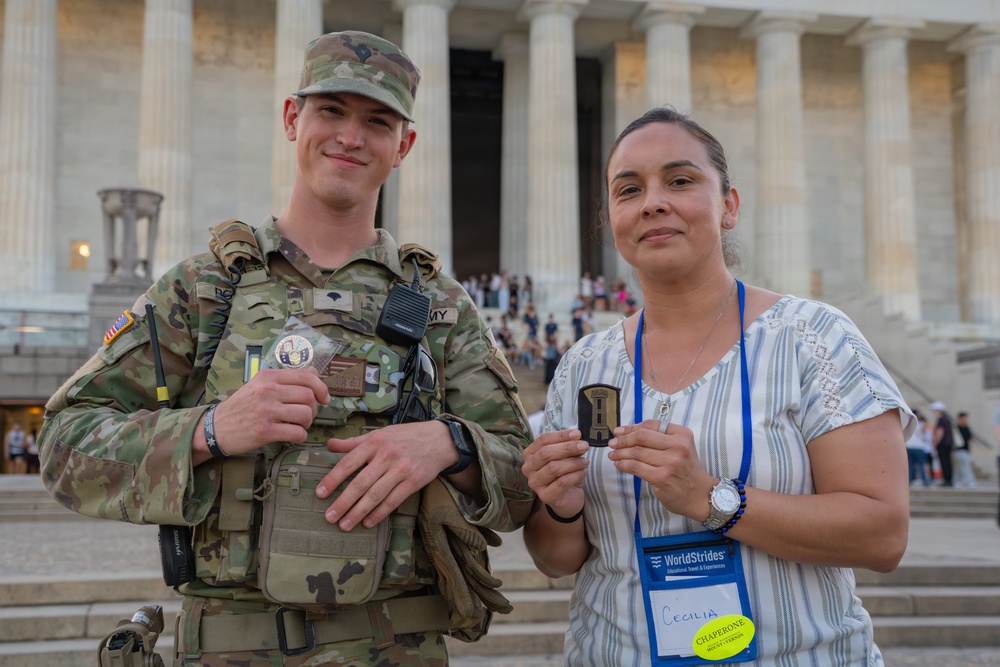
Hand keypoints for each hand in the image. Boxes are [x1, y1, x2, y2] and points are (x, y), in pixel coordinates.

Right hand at [209, 367, 329, 456]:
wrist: (215, 428)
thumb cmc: (241, 406)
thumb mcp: (259, 384)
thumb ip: (286, 378)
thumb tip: (314, 372)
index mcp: (268, 376)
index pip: (306, 375)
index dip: (321, 387)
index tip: (324, 398)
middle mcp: (268, 390)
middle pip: (309, 396)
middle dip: (314, 409)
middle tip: (305, 416)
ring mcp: (266, 410)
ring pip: (306, 414)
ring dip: (307, 423)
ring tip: (297, 425)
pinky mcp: (265, 431)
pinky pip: (298, 433)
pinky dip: (300, 436)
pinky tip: (292, 435)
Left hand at [317, 420, 457, 530]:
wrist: (439, 440)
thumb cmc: (405, 436)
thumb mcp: (380, 434)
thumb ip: (354, 442)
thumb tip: (329, 445)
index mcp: (375, 442)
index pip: (349, 462)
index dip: (332, 479)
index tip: (320, 494)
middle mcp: (387, 455)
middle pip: (360, 482)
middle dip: (343, 502)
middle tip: (329, 517)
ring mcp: (401, 470)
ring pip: (376, 495)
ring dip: (359, 512)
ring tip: (345, 524)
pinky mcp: (414, 482)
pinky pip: (393, 501)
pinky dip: (379, 513)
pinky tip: (368, 522)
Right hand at [521, 429, 587, 518]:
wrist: (568, 498)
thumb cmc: (564, 474)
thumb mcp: (566, 457)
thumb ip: (568, 447)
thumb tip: (577, 438)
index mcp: (530, 454)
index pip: (543, 440)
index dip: (561, 436)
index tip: (578, 434)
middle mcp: (528, 468)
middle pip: (546, 453)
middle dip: (567, 448)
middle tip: (584, 446)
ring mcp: (535, 483)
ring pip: (553, 468)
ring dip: (573, 463)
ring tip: (585, 461)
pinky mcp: (545, 496)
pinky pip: (562, 482)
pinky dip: (575, 475)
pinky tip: (583, 472)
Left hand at [608, 420, 713, 519]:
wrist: (700, 495)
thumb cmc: (686, 470)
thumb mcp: (681, 447)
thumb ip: (660, 438)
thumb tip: (627, 432)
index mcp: (682, 434)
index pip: (651, 424)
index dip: (631, 427)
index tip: (619, 431)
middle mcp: (678, 446)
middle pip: (642, 436)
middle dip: (623, 439)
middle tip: (613, 443)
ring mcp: (670, 462)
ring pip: (636, 452)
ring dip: (620, 453)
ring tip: (613, 455)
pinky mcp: (661, 477)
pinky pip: (636, 467)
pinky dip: (623, 464)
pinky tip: (619, 464)